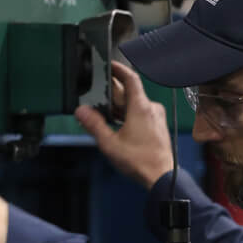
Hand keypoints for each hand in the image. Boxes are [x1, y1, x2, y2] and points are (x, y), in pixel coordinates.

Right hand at [75, 61, 174, 190]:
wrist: (161, 177)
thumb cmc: (140, 162)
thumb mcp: (110, 143)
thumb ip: (94, 124)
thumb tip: (81, 111)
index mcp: (141, 107)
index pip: (131, 78)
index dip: (119, 68)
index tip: (110, 65)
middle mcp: (151, 109)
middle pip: (131, 92)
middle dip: (114, 93)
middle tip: (99, 98)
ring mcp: (157, 118)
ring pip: (136, 104)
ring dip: (121, 107)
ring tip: (106, 115)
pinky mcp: (158, 127)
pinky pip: (143, 114)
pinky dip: (129, 115)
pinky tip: (119, 125)